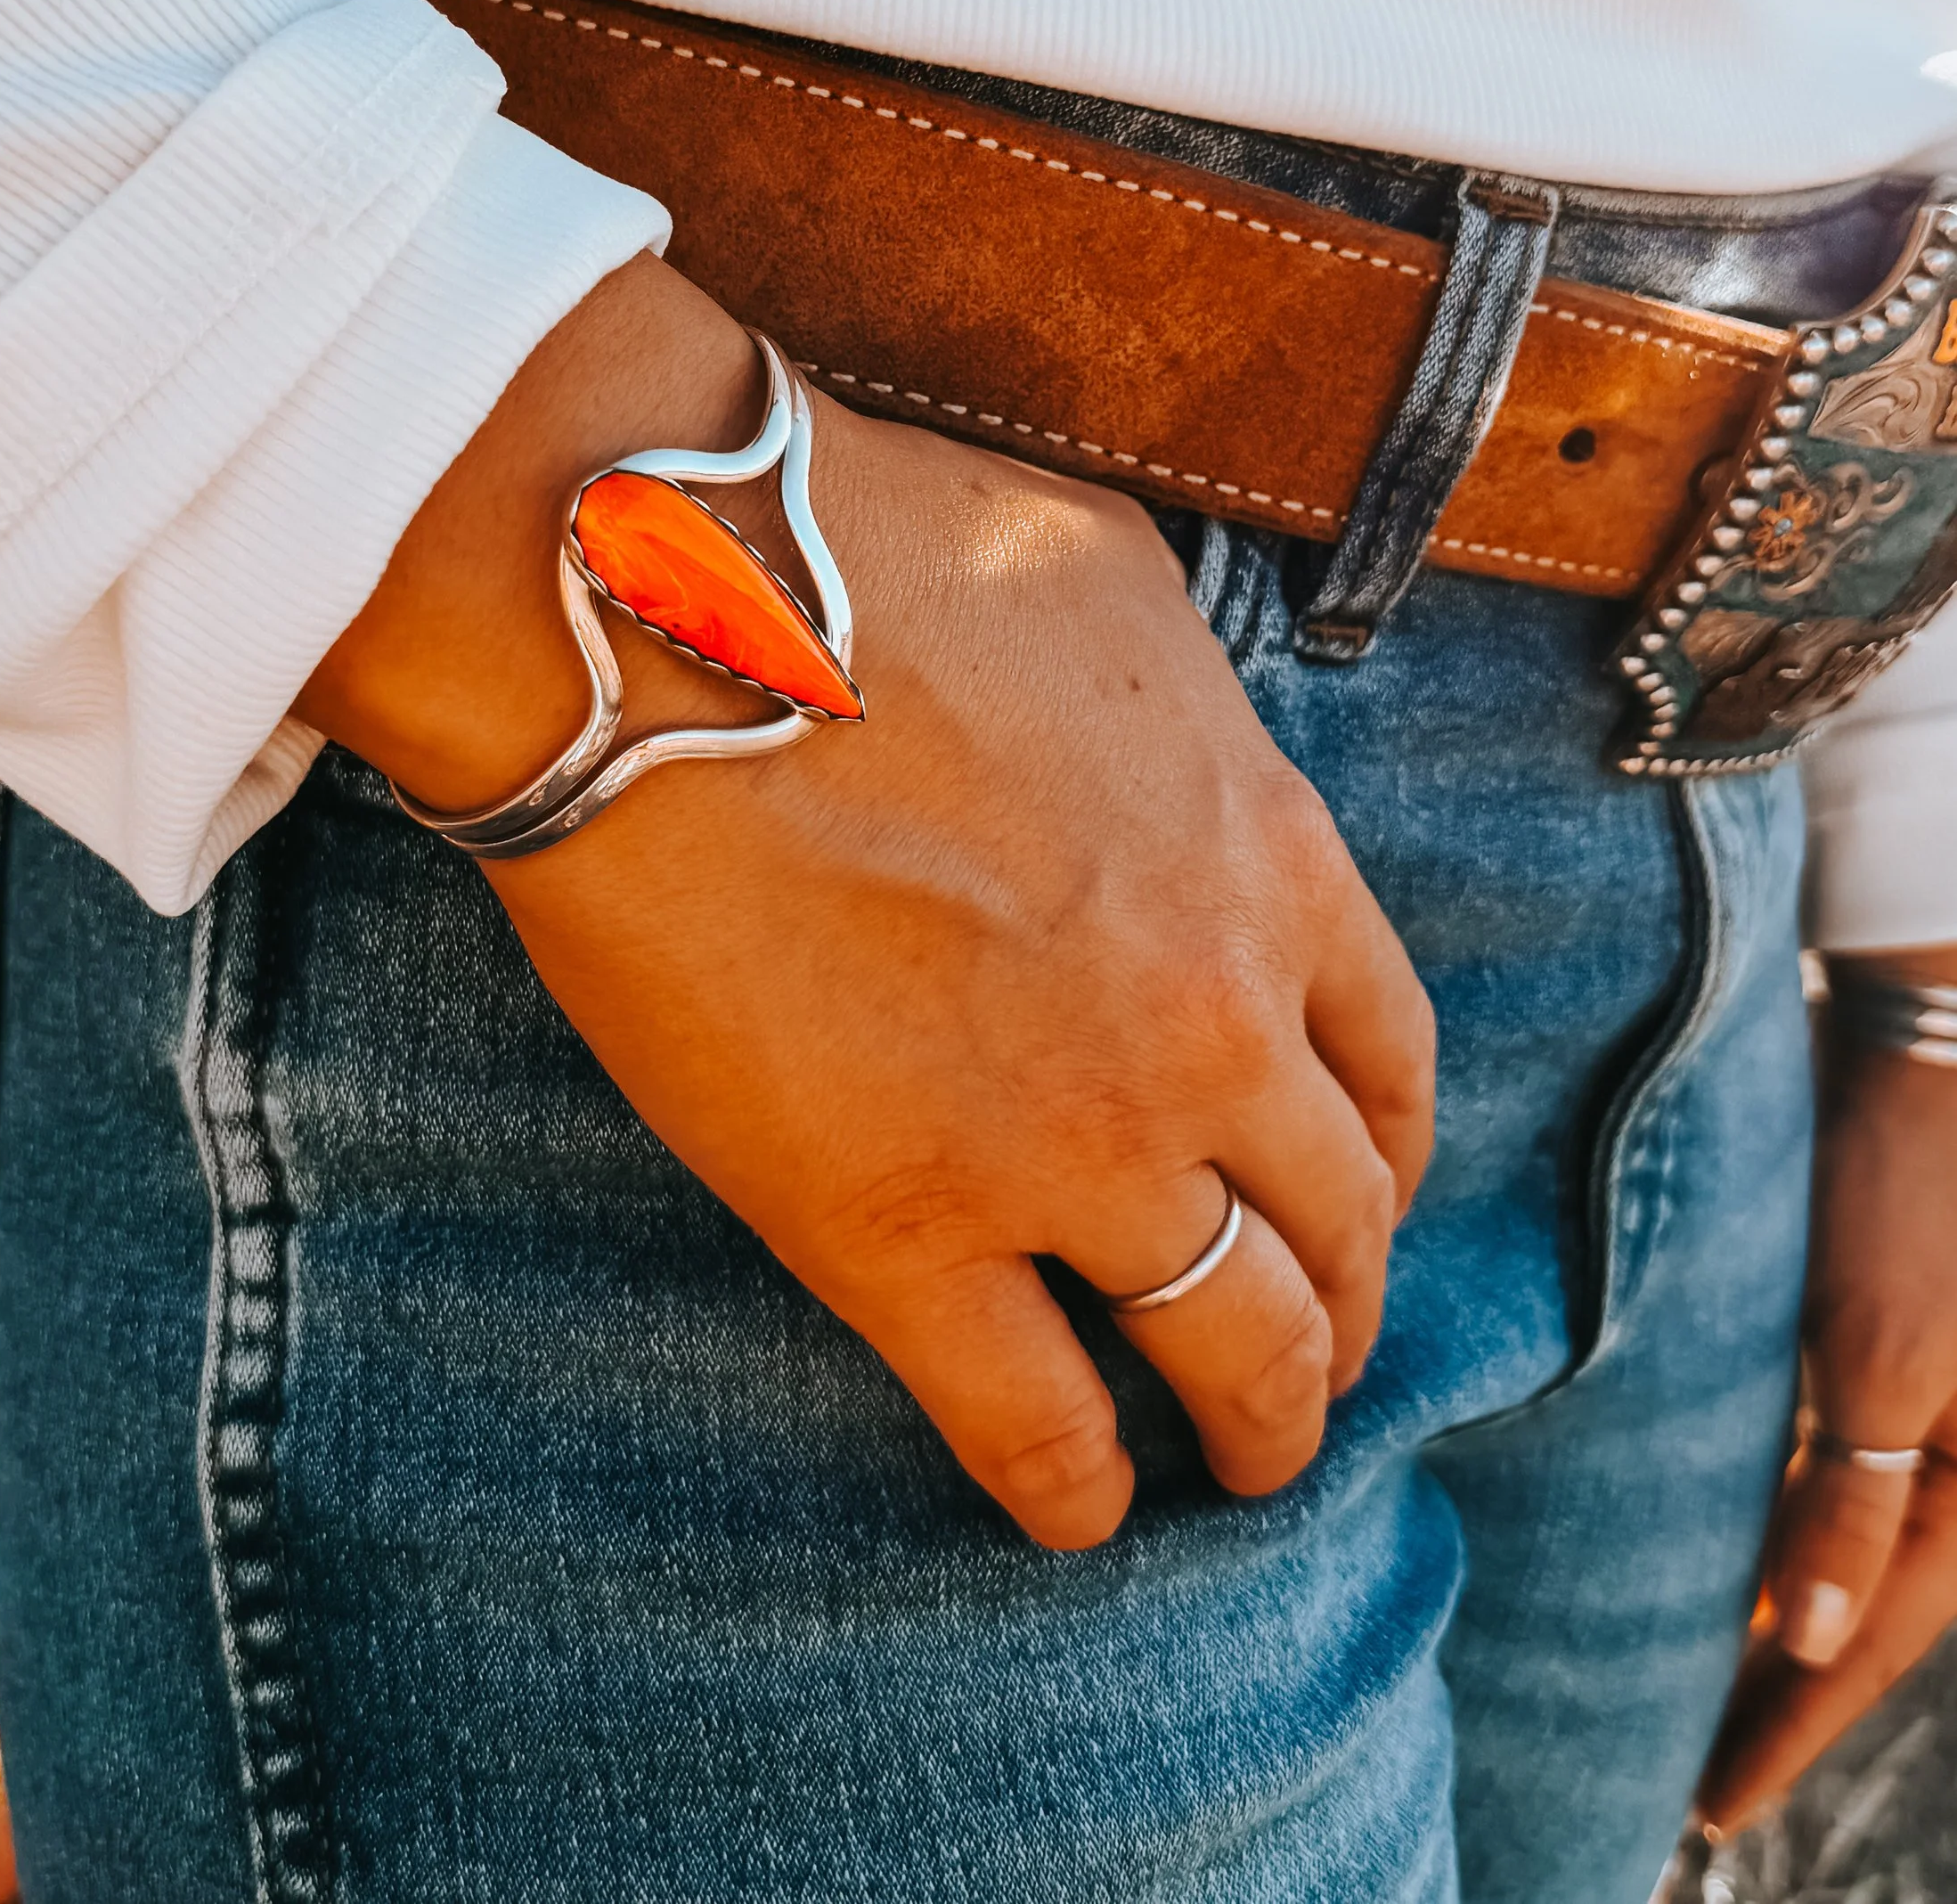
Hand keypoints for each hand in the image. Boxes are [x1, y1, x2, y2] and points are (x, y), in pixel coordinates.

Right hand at [302, 254, 1436, 1548]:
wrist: (667, 606)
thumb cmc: (865, 547)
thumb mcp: (1106, 578)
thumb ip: (1187, 705)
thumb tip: (1185, 756)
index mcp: (1267, 858)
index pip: (1390, 1059)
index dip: (1384, 1154)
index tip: (1355, 1198)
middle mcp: (1211, 1022)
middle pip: (1337, 1223)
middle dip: (1341, 1307)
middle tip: (1310, 1355)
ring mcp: (1070, 1142)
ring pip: (1231, 1345)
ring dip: (1256, 1418)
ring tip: (1235, 1460)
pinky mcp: (901, 1229)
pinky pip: (1032, 1420)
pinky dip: (1074, 1490)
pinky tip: (1078, 1512)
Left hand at [1696, 955, 1956, 1833]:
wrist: (1915, 1039)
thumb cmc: (1907, 1189)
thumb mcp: (1875, 1352)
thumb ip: (1846, 1499)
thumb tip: (1800, 1637)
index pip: (1874, 1637)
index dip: (1792, 1726)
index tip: (1707, 1807)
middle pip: (1862, 1602)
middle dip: (1784, 1690)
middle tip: (1691, 1773)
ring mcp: (1918, 1393)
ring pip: (1839, 1536)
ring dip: (1773, 1607)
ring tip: (1692, 1680)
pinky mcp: (1870, 1335)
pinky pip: (1825, 1464)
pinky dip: (1773, 1518)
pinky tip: (1719, 1550)